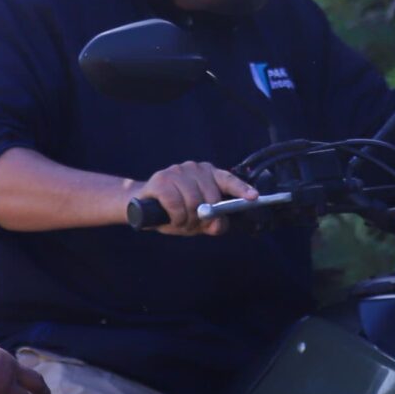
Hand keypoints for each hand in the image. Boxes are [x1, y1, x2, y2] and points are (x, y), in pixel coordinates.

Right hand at [128, 162, 256, 235]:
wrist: (141, 206)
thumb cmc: (174, 212)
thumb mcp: (196, 221)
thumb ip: (213, 223)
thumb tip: (218, 224)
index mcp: (208, 175)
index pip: (228, 180)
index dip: (241, 189)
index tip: (253, 198)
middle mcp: (195, 169)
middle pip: (211, 198)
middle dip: (204, 217)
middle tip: (192, 224)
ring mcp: (178, 171)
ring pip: (194, 202)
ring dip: (187, 220)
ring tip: (179, 221)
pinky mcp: (161, 179)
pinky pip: (176, 204)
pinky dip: (176, 217)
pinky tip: (171, 218)